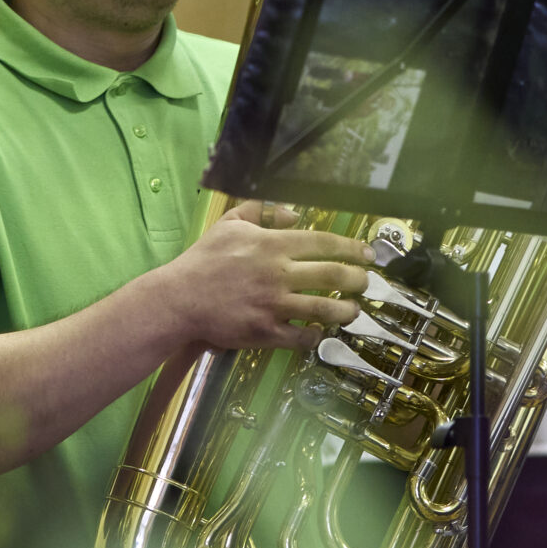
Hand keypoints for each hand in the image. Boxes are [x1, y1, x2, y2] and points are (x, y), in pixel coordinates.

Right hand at [161, 199, 370, 350]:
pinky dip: (316, 336)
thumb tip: (294, 214)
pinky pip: (301, 337)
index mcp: (271, 244)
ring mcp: (273, 305)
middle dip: (359, 280)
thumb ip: (261, 210)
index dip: (352, 248)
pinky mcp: (265, 332)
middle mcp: (278, 273)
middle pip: (334, 275)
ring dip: (346, 311)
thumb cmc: (203, 259)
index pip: (323, 242)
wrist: (178, 299)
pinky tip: (319, 332)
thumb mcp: (229, 223)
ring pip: (324, 309)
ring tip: (353, 311)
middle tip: (367, 283)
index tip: (368, 254)